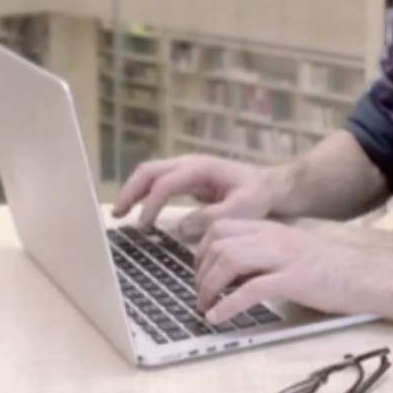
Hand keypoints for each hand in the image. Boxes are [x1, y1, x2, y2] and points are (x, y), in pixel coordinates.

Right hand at [110, 155, 289, 238]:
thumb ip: (212, 218)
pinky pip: (160, 183)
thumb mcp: (242, 208)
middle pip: (150, 171)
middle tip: (118, 215)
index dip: (151, 204)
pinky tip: (141, 212)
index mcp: (200, 167)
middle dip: (131, 191)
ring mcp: (188, 170)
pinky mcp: (189, 180)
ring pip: (151, 175)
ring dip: (134, 192)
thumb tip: (181, 228)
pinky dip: (146, 194)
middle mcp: (190, 164)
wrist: (274, 186)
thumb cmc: (260, 195)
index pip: (165, 182)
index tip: (143, 226)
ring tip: (121, 214)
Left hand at [194, 219, 375, 324]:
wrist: (367, 274)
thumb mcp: (290, 251)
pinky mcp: (295, 279)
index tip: (199, 273)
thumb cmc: (331, 267)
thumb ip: (261, 254)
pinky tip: (219, 318)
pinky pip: (251, 289)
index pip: (221, 226)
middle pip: (218, 241)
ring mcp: (284, 256)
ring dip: (208, 286)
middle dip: (199, 270)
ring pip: (229, 259)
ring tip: (205, 307)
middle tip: (200, 294)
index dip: (201, 250)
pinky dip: (228, 305)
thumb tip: (230, 272)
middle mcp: (273, 236)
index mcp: (271, 228)